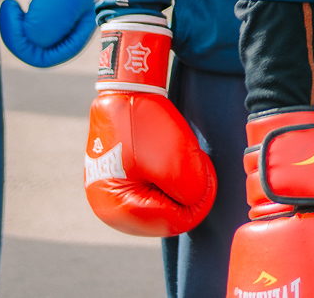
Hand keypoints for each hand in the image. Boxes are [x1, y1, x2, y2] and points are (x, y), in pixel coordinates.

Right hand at [86, 13, 216, 236]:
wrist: (124, 92)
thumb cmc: (147, 124)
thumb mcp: (176, 160)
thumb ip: (191, 193)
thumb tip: (194, 204)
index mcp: (120, 209)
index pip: (174, 222)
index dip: (199, 202)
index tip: (205, 175)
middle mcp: (108, 210)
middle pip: (165, 216)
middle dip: (186, 193)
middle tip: (194, 165)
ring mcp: (108, 197)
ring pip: (158, 205)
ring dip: (175, 187)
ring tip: (178, 159)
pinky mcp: (112, 185)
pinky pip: (146, 194)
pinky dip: (162, 181)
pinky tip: (164, 160)